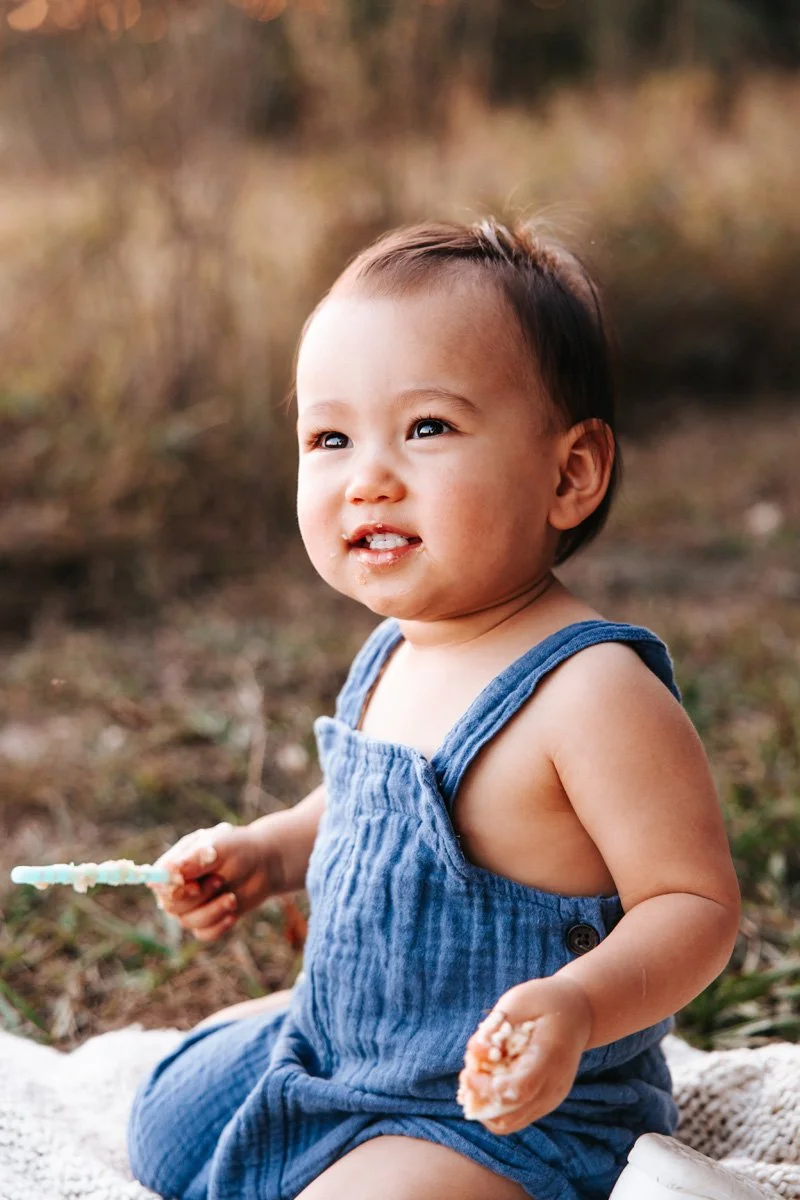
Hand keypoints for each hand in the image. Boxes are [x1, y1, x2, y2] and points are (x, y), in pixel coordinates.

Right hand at [150, 822, 273, 941]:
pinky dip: (220, 925)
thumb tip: (168, 870)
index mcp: (174, 864)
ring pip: (188, 921)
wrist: (263, 864)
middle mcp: (177, 887)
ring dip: (213, 910)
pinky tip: (233, 913)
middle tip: (220, 881)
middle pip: (171, 905)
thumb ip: (195, 859)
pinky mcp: (206, 921)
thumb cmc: (238, 849)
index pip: (157, 882)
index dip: (172, 889)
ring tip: (232, 897)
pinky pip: (204, 934)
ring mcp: (190, 906)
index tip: (194, 886)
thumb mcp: (219, 848)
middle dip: (199, 897)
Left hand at [460, 976, 592, 1133]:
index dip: (486, 1088)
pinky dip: (494, 1105)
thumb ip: (495, 1028)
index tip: (468, 1072)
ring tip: (475, 1076)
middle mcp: (552, 1087)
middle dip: (479, 1101)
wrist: (578, 1013)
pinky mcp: (544, 1102)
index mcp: (549, 1058)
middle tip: (468, 1074)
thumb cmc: (545, 1001)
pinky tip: (487, 1079)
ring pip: (509, 1123)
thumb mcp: (519, 1001)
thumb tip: (473, 1054)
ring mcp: (550, 1099)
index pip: (517, 1091)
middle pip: (510, 1117)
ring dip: (484, 1106)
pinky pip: (514, 1116)